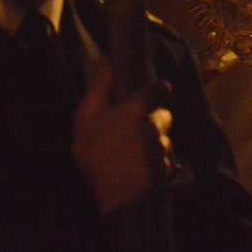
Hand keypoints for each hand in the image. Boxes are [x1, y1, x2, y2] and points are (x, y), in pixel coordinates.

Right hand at [72, 59, 172, 216]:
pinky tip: (136, 168)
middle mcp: (151, 128)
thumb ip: (100, 85)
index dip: (157, 91)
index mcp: (135, 110)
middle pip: (164, 116)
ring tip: (130, 154)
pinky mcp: (161, 170)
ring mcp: (158, 150)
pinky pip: (165, 161)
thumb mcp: (85, 115)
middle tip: (129, 134)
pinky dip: (155, 164)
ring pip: (164, 139)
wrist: (91, 193)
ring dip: (153, 144)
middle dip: (152, 122)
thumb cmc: (87, 151)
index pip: (161, 89)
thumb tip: (106, 58)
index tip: (150, 96)